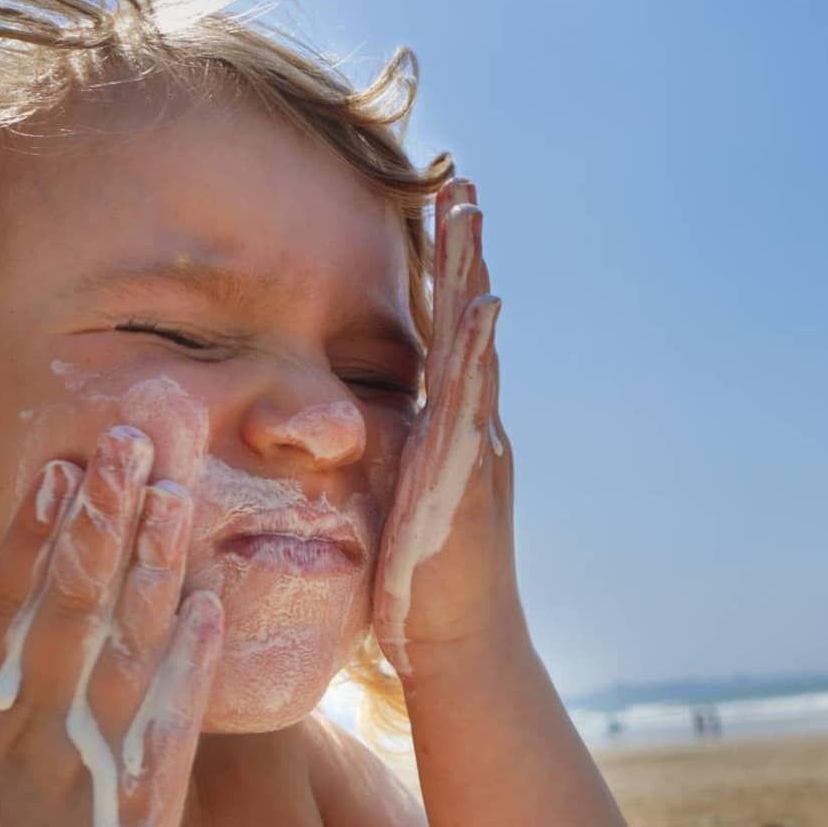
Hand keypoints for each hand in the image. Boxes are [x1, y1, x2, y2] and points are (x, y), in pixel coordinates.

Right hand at [0, 420, 221, 826]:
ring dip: (155, 564)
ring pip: (129, 643)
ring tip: (180, 494)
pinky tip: (213, 604)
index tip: (58, 467)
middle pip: (72, 600)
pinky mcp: (138, 807)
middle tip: (135, 442)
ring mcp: (85, 761)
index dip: (30, 530)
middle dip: (103, 515)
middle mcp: (25, 724)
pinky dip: (194, 661)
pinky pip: (173, 719)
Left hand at [373, 177, 525, 680]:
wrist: (457, 646)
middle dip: (463, 250)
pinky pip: (476, 398)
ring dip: (472, 273)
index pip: (441, 336)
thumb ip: (377, 457)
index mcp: (447, 428)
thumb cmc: (414, 584)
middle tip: (459, 180)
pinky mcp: (471, 473)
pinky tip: (482, 303)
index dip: (442, 275)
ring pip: (476, 343)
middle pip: (465, 320)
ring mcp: (477, 444)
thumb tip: (345, 428)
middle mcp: (472, 425)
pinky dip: (480, 347)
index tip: (437, 212)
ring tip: (469, 212)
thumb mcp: (389, 501)